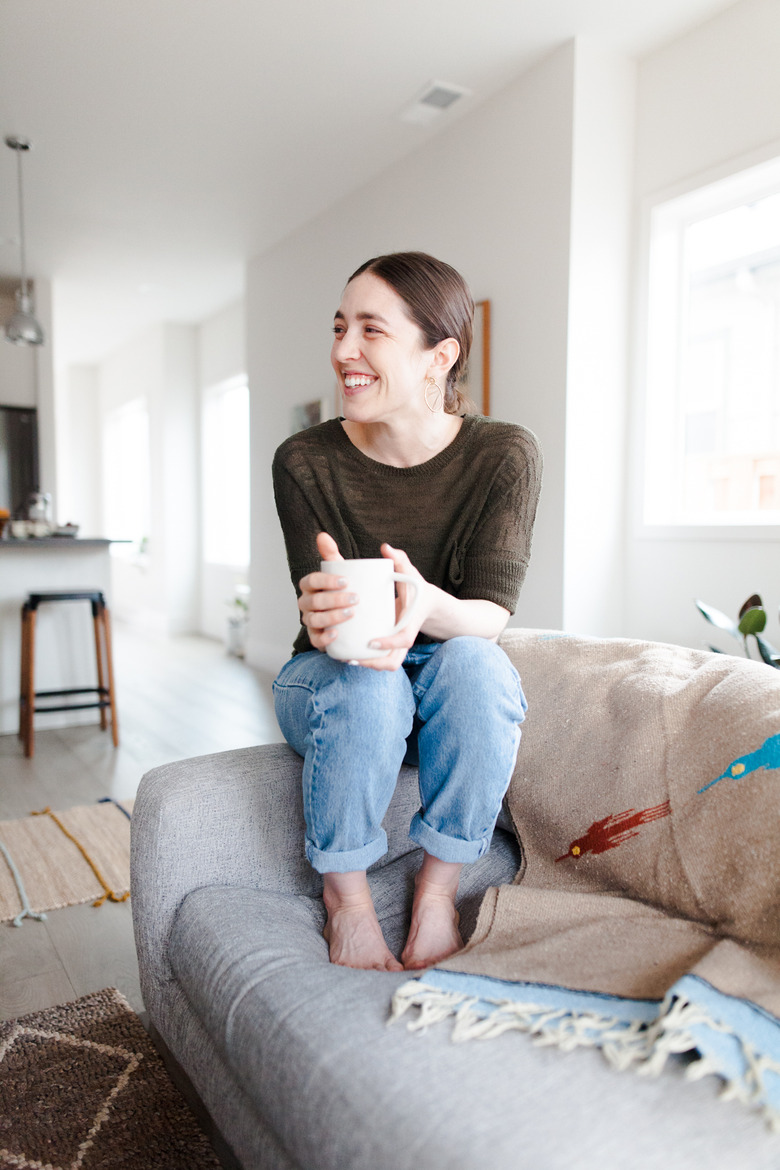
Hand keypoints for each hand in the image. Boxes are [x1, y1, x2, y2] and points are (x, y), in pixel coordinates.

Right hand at [297, 533, 357, 652]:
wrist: (357, 616)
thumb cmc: (346, 590)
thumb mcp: (341, 571)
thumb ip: (332, 553)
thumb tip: (322, 535)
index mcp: (311, 587)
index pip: (310, 581)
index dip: (325, 580)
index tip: (346, 580)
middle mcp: (307, 604)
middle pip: (313, 602)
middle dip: (333, 599)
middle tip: (356, 598)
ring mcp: (311, 622)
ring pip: (314, 620)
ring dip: (332, 617)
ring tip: (351, 614)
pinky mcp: (317, 638)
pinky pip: (315, 640)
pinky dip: (324, 638)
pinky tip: (337, 633)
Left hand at [356, 543, 431, 671]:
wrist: (426, 603)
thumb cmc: (415, 588)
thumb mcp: (409, 572)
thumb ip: (400, 560)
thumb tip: (386, 547)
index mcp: (412, 622)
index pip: (403, 639)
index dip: (388, 643)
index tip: (370, 642)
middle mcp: (407, 638)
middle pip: (393, 661)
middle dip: (373, 663)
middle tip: (352, 657)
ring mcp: (400, 647)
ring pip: (386, 665)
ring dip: (367, 666)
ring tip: (347, 659)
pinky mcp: (392, 649)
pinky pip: (382, 663)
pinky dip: (368, 663)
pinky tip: (349, 658)